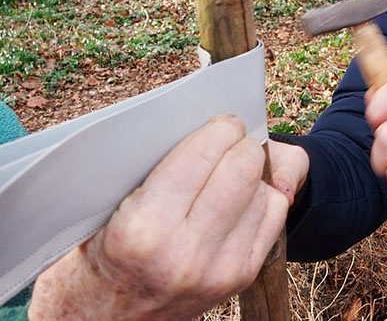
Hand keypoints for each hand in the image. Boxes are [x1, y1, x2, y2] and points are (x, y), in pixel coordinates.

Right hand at [28, 114, 295, 320]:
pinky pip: (274, 215)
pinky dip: (261, 197)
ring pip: (265, 189)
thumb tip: (215, 121)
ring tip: (228, 171)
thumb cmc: (100, 250)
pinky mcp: (241, 277)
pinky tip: (238, 199)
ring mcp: (219, 269)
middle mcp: (185, 253)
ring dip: (252, 172)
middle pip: (244, 165)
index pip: (203, 152)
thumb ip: (156, 163)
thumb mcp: (105, 205)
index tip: (217, 122)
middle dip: (238, 144)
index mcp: (144, 228)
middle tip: (226, 140)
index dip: (217, 127)